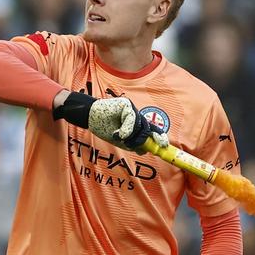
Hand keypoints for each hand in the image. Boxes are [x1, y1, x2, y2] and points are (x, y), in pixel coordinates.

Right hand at [53, 92, 167, 152]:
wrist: (89, 117)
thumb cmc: (104, 127)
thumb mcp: (121, 141)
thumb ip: (133, 145)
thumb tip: (145, 150)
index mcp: (136, 125)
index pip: (152, 131)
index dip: (159, 137)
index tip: (164, 145)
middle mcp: (137, 116)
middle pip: (146, 129)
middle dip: (142, 140)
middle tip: (131, 144)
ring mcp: (132, 109)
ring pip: (139, 125)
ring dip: (130, 136)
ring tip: (119, 137)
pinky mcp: (126, 104)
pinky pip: (132, 118)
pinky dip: (126, 129)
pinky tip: (118, 134)